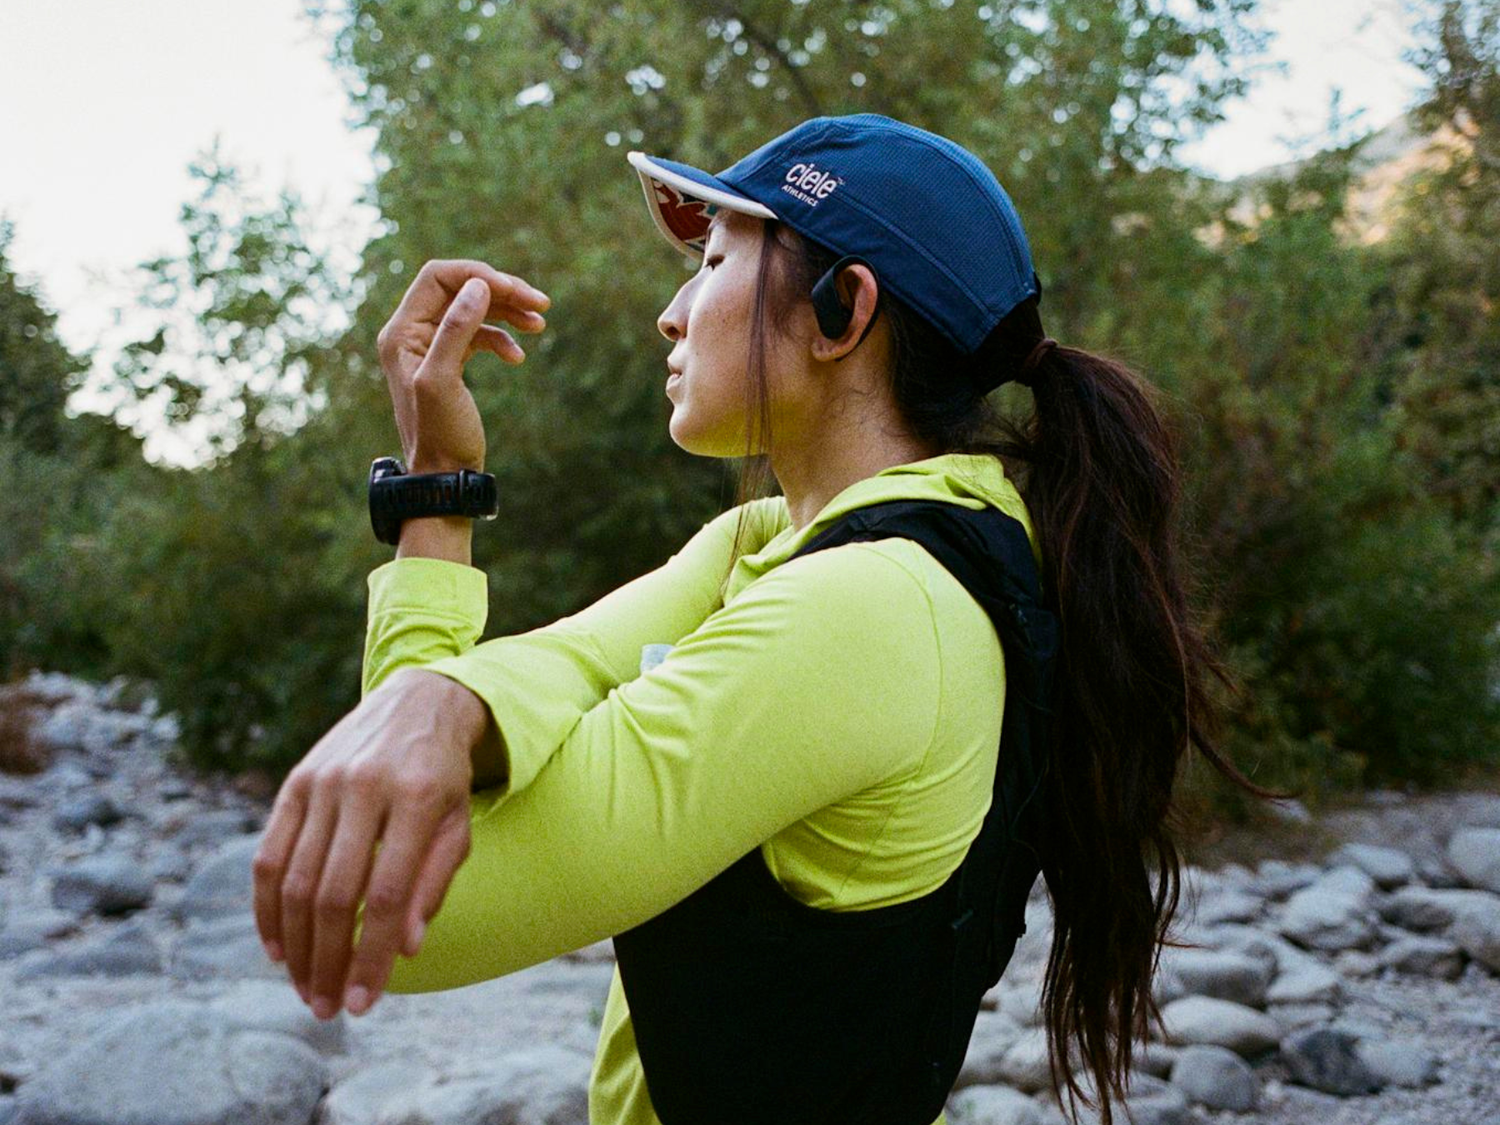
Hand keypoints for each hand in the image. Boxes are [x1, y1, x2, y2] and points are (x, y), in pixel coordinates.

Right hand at [251, 668, 487, 1018]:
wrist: (417, 703)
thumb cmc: (444, 778)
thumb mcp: (459, 823)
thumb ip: (433, 882)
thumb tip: (404, 948)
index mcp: (417, 798)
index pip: (387, 894)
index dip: (371, 955)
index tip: (365, 1003)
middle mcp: (364, 788)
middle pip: (333, 894)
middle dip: (328, 962)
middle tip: (328, 1009)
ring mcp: (323, 783)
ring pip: (294, 881)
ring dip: (296, 947)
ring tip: (306, 989)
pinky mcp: (294, 784)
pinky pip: (268, 856)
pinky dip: (266, 909)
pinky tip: (277, 949)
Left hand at [377, 260, 550, 472]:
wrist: (444, 478)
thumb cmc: (440, 436)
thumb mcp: (443, 381)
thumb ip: (457, 330)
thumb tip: (479, 285)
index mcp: (401, 332)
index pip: (438, 277)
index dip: (478, 276)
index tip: (514, 290)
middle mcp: (411, 333)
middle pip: (460, 289)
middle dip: (501, 291)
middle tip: (540, 304)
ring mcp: (430, 347)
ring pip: (473, 309)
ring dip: (508, 311)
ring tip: (540, 324)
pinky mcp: (450, 362)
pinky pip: (478, 334)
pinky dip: (502, 338)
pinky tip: (518, 357)